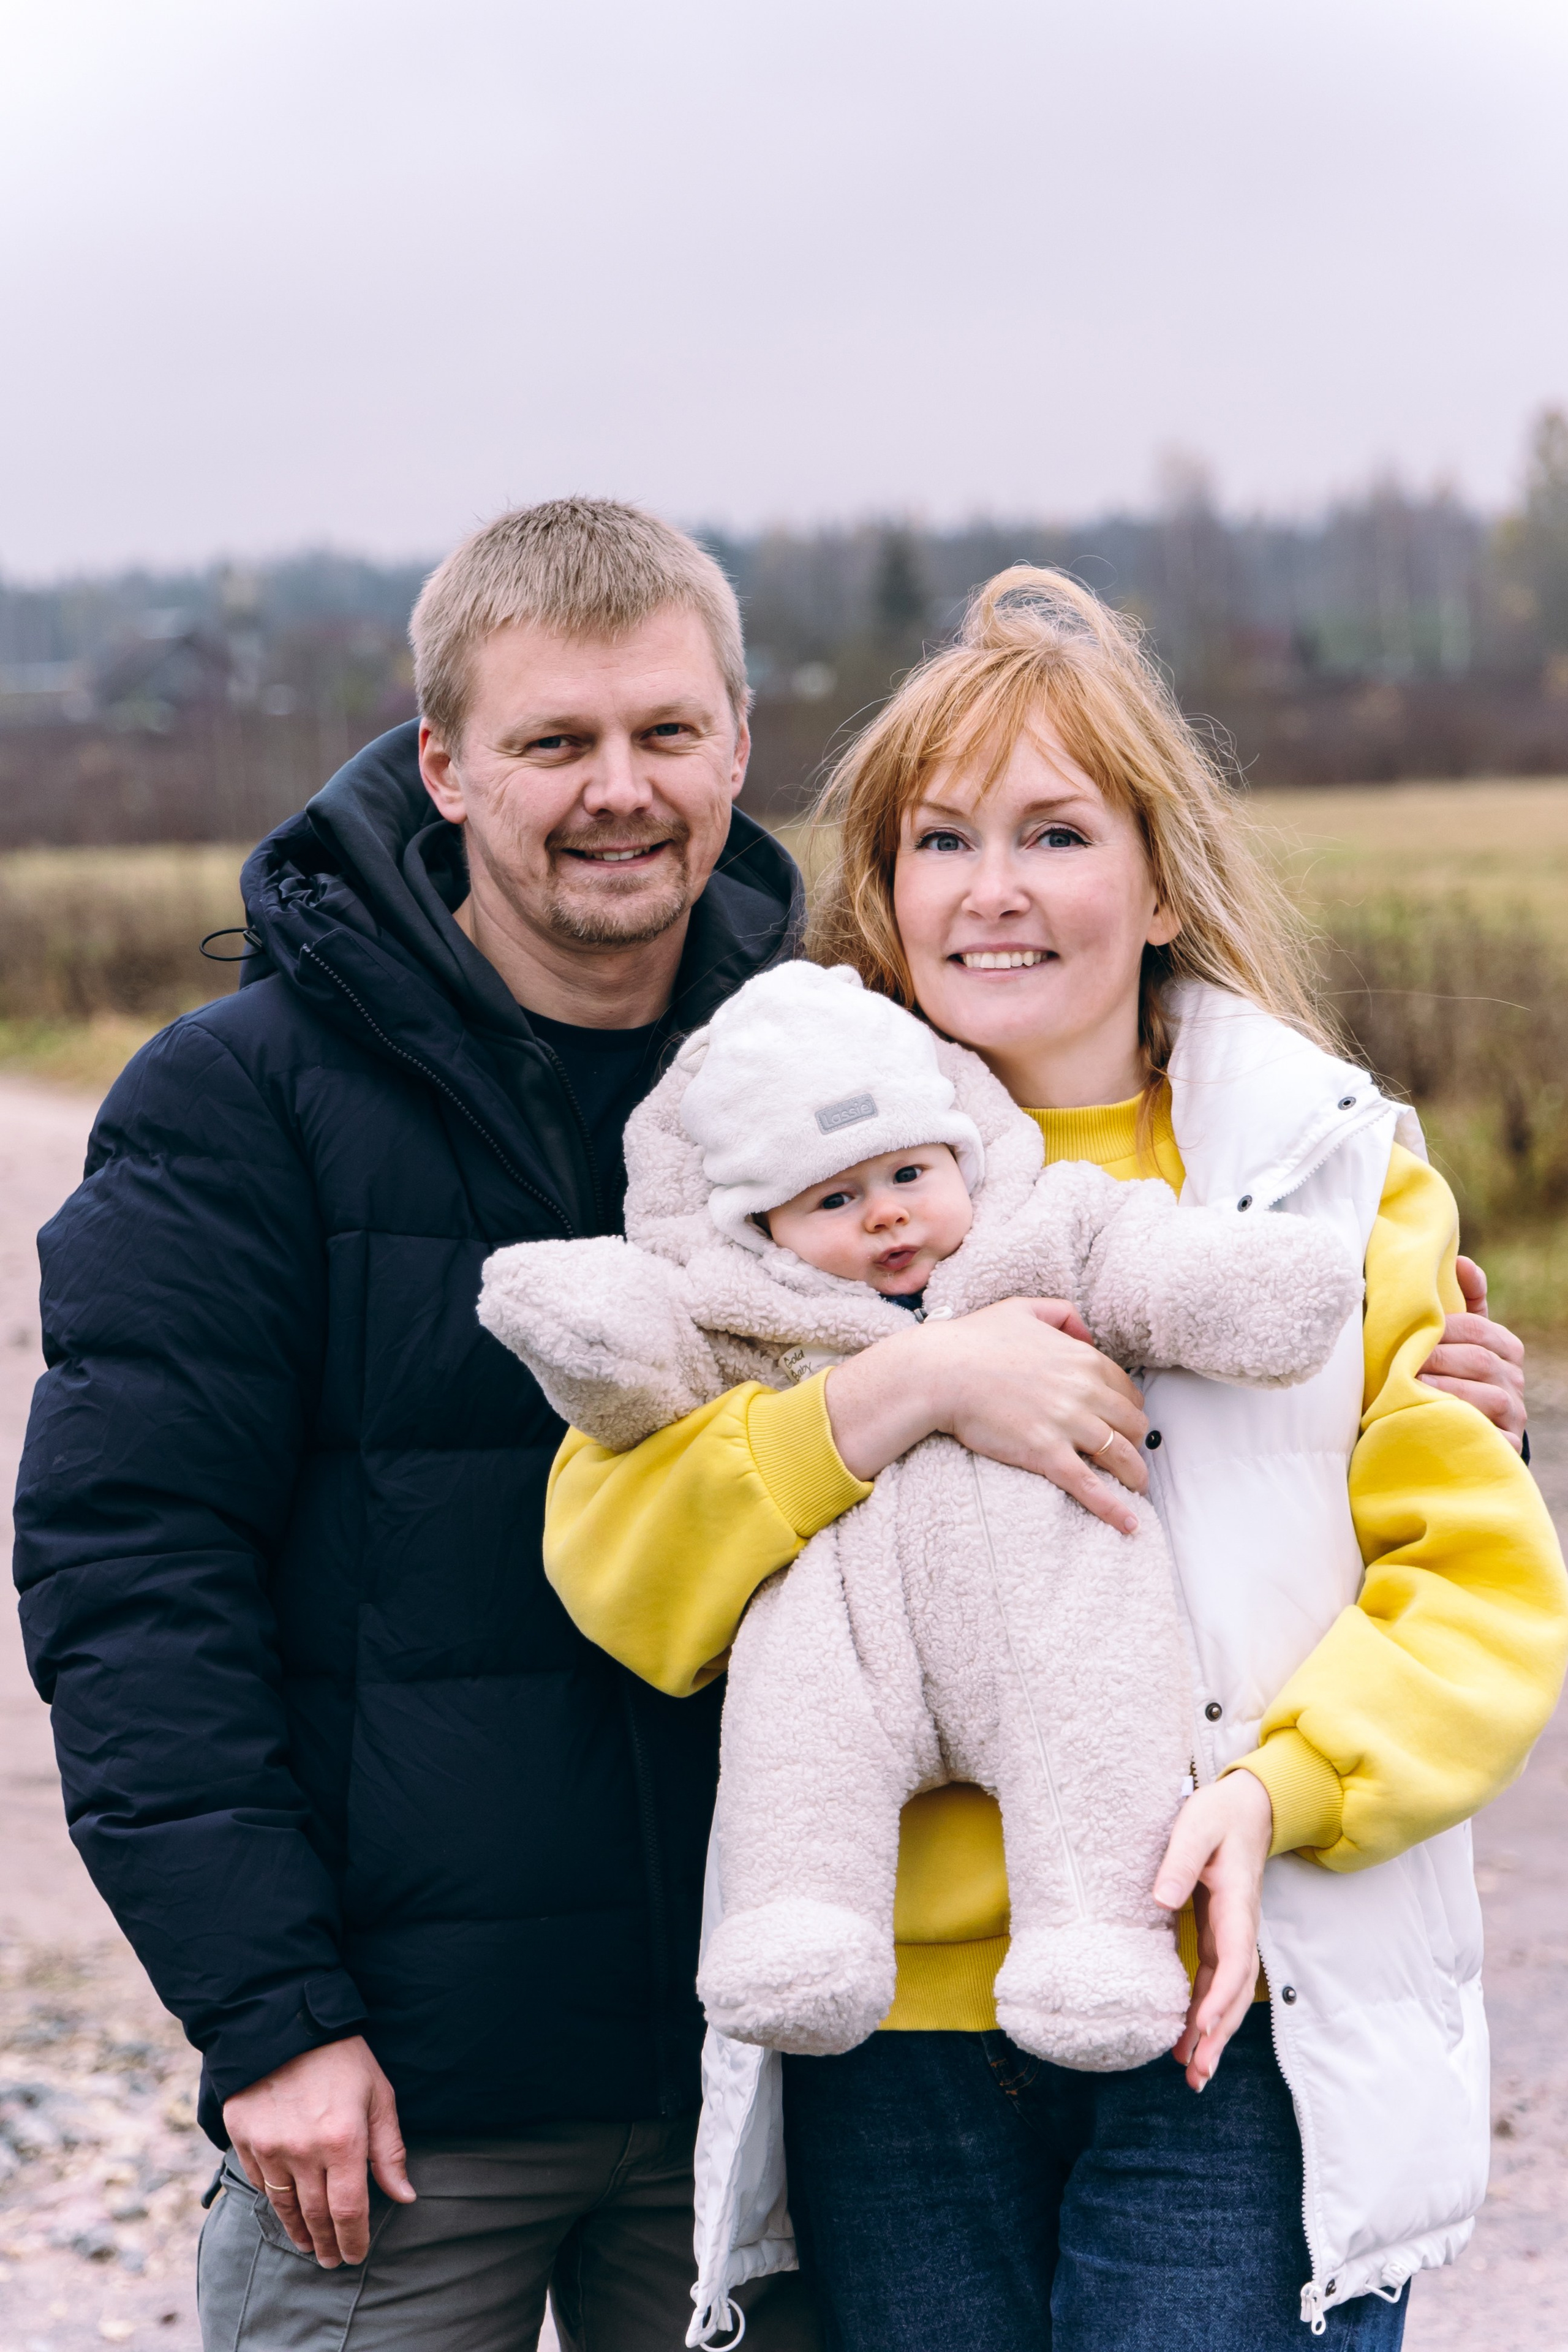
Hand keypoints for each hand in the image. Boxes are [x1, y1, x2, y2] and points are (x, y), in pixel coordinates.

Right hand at [223, 2035, 415, 2265]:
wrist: (285, 2022)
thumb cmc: (342, 2057)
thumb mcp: (378, 2095)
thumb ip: (389, 2150)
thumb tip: (404, 2196)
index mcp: (343, 2140)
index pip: (348, 2211)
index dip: (354, 2240)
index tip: (357, 2256)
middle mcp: (303, 2151)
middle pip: (316, 2216)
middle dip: (328, 2245)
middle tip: (334, 2261)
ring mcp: (270, 2147)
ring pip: (285, 2206)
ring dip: (299, 2232)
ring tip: (310, 2247)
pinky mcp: (245, 2139)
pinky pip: (260, 2182)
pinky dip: (274, 2200)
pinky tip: (285, 2209)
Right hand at [825, 1297, 1149, 1532]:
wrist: (940, 1371)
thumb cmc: (974, 1339)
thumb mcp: (1023, 1308)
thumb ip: (1062, 1313)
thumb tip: (1086, 1333)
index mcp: (1082, 1358)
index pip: (1126, 1389)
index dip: (1129, 1408)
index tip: (1126, 1421)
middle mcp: (1085, 1390)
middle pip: (1130, 1423)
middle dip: (1135, 1441)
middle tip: (1131, 1454)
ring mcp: (1068, 1424)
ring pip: (1120, 1456)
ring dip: (1136, 1474)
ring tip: (1138, 1488)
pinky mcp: (1047, 1453)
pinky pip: (1090, 1486)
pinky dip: (1114, 1508)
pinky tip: (1130, 1524)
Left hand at [1154, 1771, 1272, 2091]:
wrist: (1247, 1807)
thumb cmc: (1219, 1814)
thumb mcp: (1196, 1826)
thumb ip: (1180, 1860)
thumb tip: (1161, 1899)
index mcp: (1237, 1904)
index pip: (1234, 1960)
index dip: (1220, 1997)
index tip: (1204, 2029)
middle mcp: (1240, 1927)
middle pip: (1234, 1991)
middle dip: (1218, 2034)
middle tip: (1198, 2075)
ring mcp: (1232, 1935)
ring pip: (1227, 1994)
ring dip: (1213, 2034)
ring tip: (1194, 2075)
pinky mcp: (1221, 1935)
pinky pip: (1217, 1982)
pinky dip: (1206, 2013)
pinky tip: (1190, 2039)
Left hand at [1417, 1255, 1525, 1451]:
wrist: (1462, 1429)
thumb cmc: (1454, 1373)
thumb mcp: (1459, 1338)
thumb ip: (1463, 1301)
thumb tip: (1461, 1261)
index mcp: (1505, 1347)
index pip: (1479, 1329)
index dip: (1445, 1329)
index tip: (1415, 1332)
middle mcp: (1514, 1379)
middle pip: (1480, 1361)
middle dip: (1439, 1359)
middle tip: (1405, 1361)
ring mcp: (1513, 1414)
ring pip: (1487, 1397)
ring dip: (1447, 1389)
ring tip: (1414, 1387)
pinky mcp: (1506, 1446)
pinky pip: (1487, 1433)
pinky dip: (1459, 1424)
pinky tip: (1432, 1417)